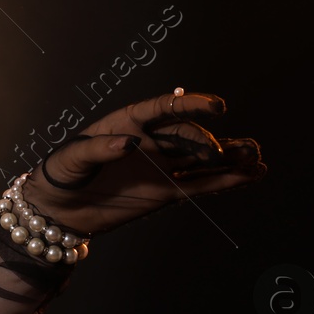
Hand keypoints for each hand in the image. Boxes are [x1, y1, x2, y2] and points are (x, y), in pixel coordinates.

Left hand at [18, 90, 265, 236]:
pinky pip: (202, 185)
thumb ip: (98, 149)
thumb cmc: (59, 174)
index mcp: (129, 123)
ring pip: (203, 160)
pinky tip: (253, 174)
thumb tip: (129, 144)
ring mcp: (162, 167)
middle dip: (208, 143)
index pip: (166, 108)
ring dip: (231, 158)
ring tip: (257, 159)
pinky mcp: (167, 193)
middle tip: (220, 153)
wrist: (57, 210)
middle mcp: (151, 141)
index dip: (192, 104)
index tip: (217, 106)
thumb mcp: (71, 159)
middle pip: (188, 136)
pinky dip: (227, 180)